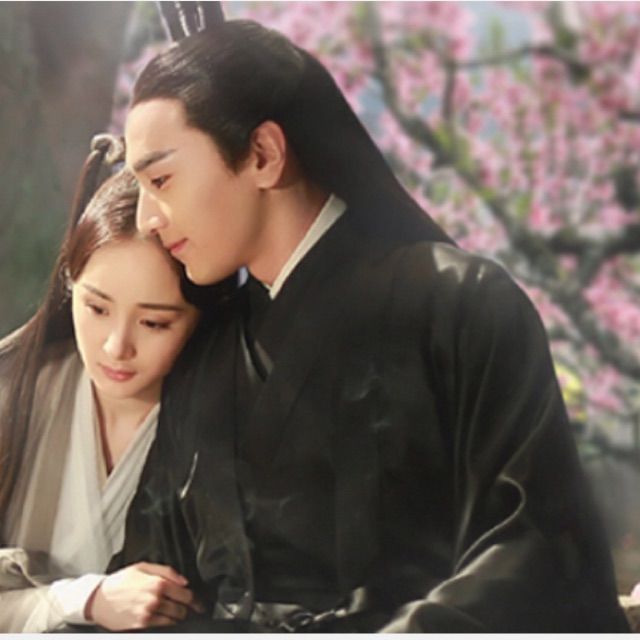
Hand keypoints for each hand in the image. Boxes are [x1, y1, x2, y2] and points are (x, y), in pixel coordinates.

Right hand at [85, 562, 202, 629]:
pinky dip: (167, 625)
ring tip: (177, 615)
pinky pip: (162, 628)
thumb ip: (167, 571)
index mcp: (158, 583)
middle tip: (189, 610)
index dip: (196, 600)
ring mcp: (148, 615)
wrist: (99, 599)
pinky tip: (165, 620)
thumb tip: (184, 580)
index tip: (199, 604)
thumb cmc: (120, 582)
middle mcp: (155, 599)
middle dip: (187, 610)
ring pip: (174, 620)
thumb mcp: (143, 567)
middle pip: (182, 609)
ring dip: (178, 618)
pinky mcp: (141, 626)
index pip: (186, 594)